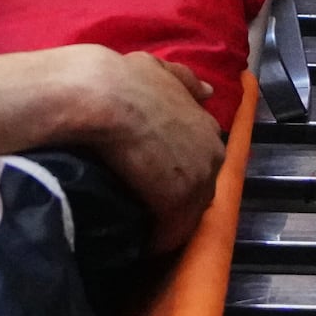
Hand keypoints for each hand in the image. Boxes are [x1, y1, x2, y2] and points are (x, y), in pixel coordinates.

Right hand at [54, 45, 227, 247]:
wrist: (103, 96)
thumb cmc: (124, 80)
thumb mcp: (160, 70)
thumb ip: (185, 81)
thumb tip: (207, 92)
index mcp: (208, 128)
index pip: (202, 162)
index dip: (182, 172)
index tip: (161, 179)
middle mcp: (212, 154)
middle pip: (199, 191)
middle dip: (178, 201)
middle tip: (149, 207)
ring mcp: (197, 180)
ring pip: (187, 215)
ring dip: (168, 225)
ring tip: (143, 231)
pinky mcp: (177, 204)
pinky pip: (170, 233)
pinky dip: (156, 242)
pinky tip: (139, 245)